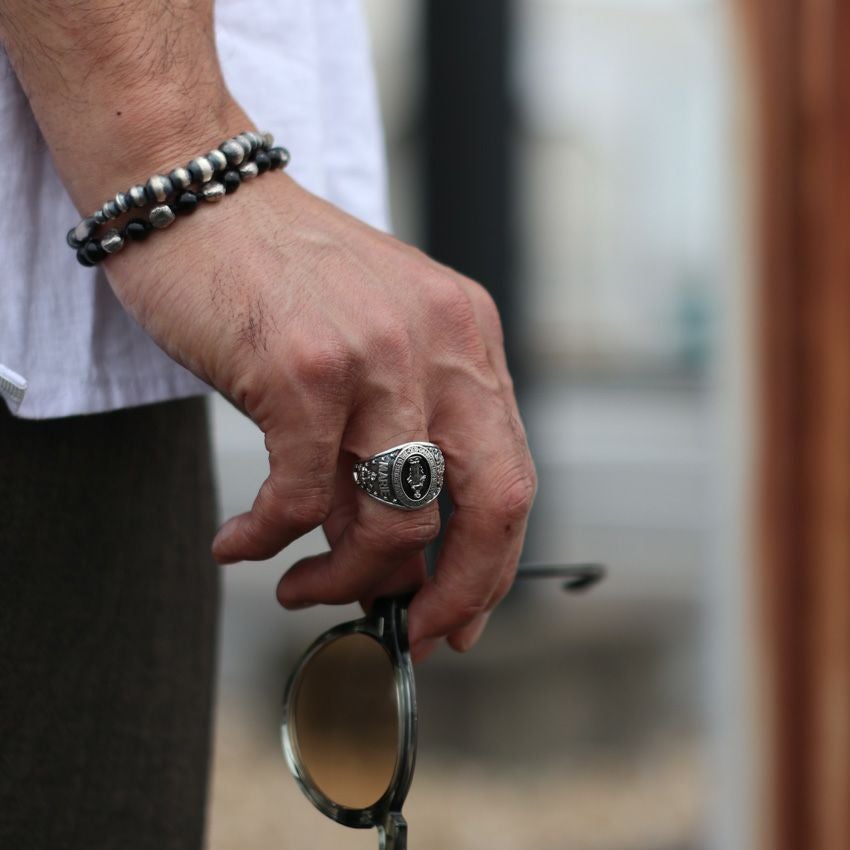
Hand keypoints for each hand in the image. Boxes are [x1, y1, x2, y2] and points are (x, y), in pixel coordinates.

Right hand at [104, 158, 536, 656]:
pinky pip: (299, 498)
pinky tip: (238, 542)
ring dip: (345, 577)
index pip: (512, 477)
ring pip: (397, 516)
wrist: (197, 193)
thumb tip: (392, 562)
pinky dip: (267, 539)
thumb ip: (386, 450)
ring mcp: (378, 352)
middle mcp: (442, 342)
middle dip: (455, 593)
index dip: (492, 564)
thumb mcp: (363, 356)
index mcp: (470, 339)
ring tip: (297, 587)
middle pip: (491, 504)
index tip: (458, 616)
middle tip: (405, 631)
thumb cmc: (278, 281)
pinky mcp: (305, 368)